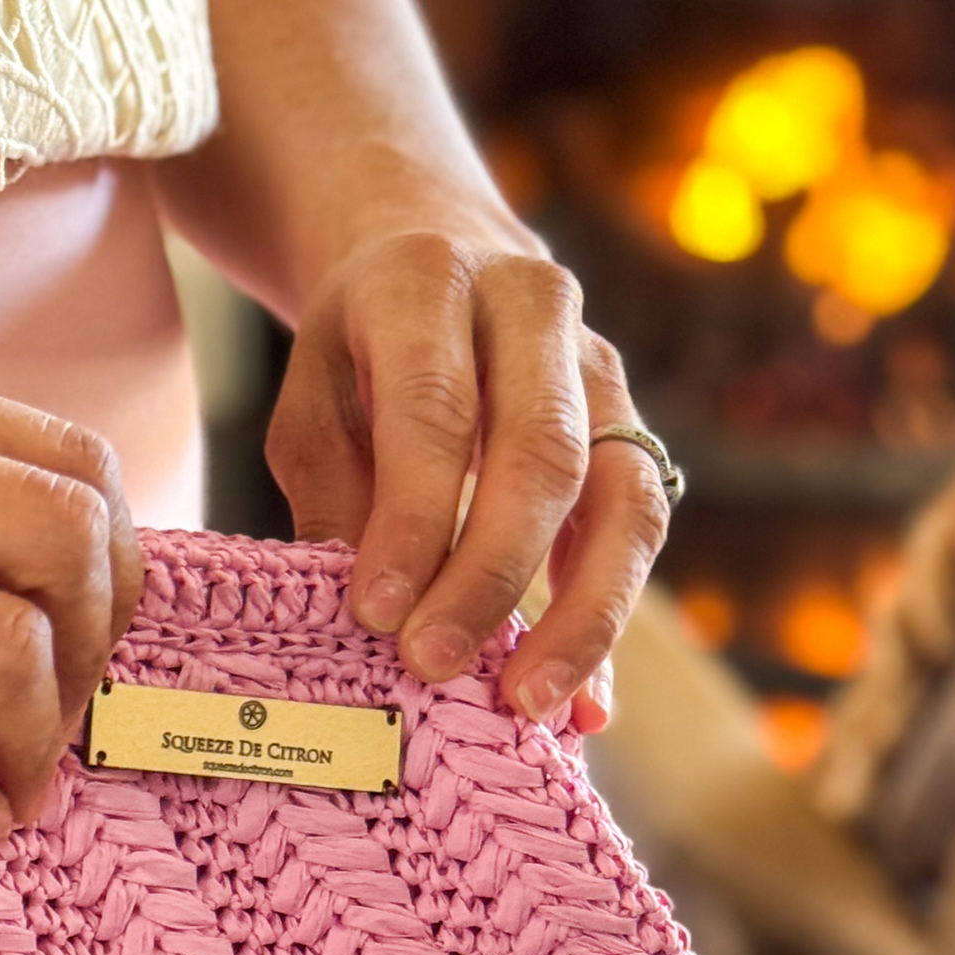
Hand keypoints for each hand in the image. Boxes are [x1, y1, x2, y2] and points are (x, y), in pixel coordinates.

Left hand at [264, 229, 670, 732]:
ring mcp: (602, 367)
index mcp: (433, 283)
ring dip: (583, 612)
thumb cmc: (363, 346)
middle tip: (435, 665)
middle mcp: (537, 310)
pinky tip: (585, 704)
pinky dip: (608, 623)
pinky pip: (641, 529)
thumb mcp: (313, 394)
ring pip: (623, 496)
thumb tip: (369, 610)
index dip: (413, 518)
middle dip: (491, 573)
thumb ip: (332, 490)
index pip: (436, 409)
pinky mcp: (634, 427)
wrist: (436, 250)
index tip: (376, 614)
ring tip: (531, 703)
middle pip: (542, 452)